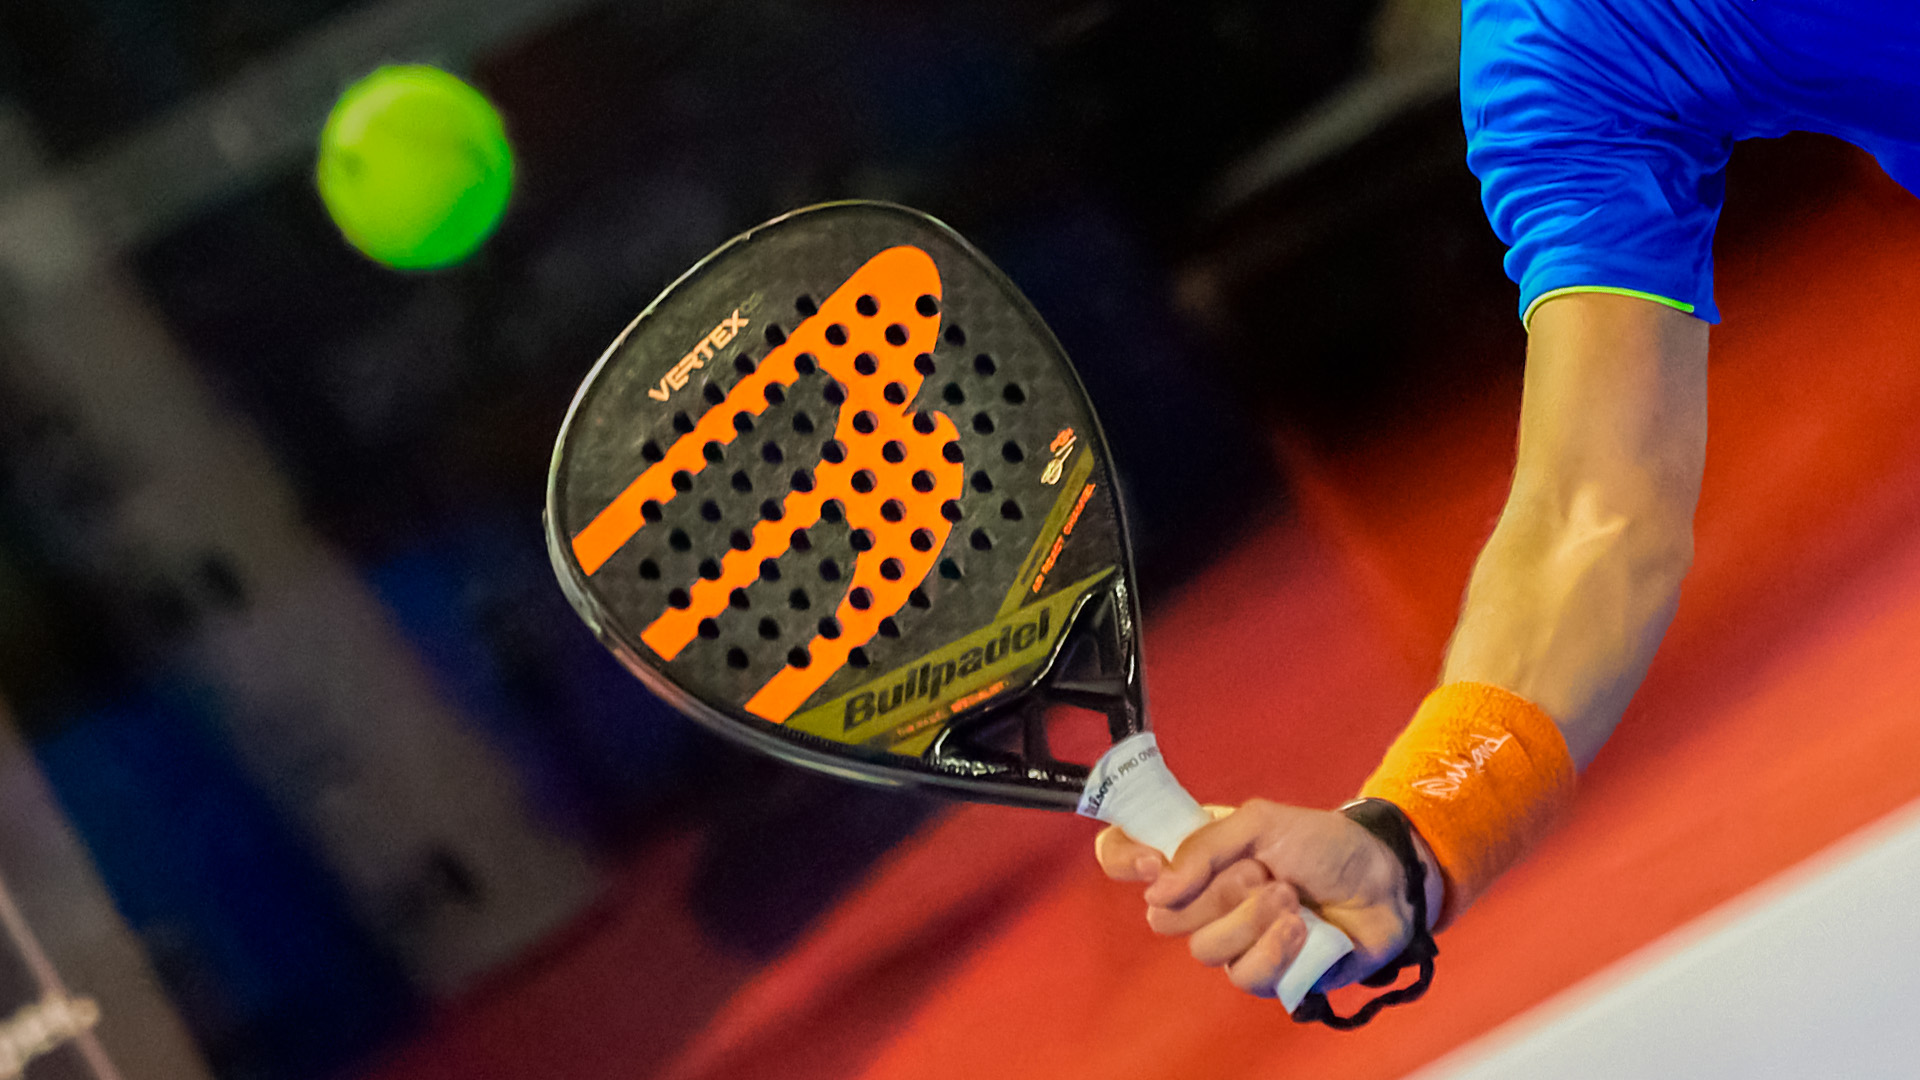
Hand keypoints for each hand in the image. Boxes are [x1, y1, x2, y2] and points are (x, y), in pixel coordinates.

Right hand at [1095, 799, 1438, 997]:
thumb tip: (1157, 891)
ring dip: (1253, 919)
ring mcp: (1232, 938)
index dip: (1125, 860)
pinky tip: (1301, 929)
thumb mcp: (1262, 820)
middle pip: (1162, 915)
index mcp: (1193, 853)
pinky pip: (1243, 975)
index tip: (1154, 861)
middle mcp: (1203, 897)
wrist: (1384, 882)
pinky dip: (1274, 949)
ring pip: (1205, 948)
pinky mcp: (1264, 973)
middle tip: (1260, 872)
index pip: (1123, 855)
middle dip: (1216, 891)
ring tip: (1291, 898)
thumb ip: (1204, 846)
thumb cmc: (1325, 844)